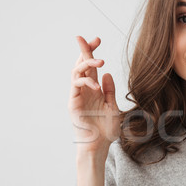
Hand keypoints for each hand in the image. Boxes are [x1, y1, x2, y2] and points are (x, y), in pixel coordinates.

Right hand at [68, 36, 120, 154]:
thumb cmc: (106, 129)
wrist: (100, 146)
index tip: (98, 39)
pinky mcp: (73, 104)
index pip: (92, 66)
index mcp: (94, 89)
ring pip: (76, 72)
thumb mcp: (113, 106)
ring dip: (87, 63)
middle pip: (81, 64)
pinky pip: (76, 86)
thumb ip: (109, 90)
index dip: (92, 52)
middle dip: (85, 50)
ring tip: (100, 61)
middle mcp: (84, 90)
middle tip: (94, 39)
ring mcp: (77, 96)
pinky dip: (86, 82)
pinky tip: (96, 85)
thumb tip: (107, 73)